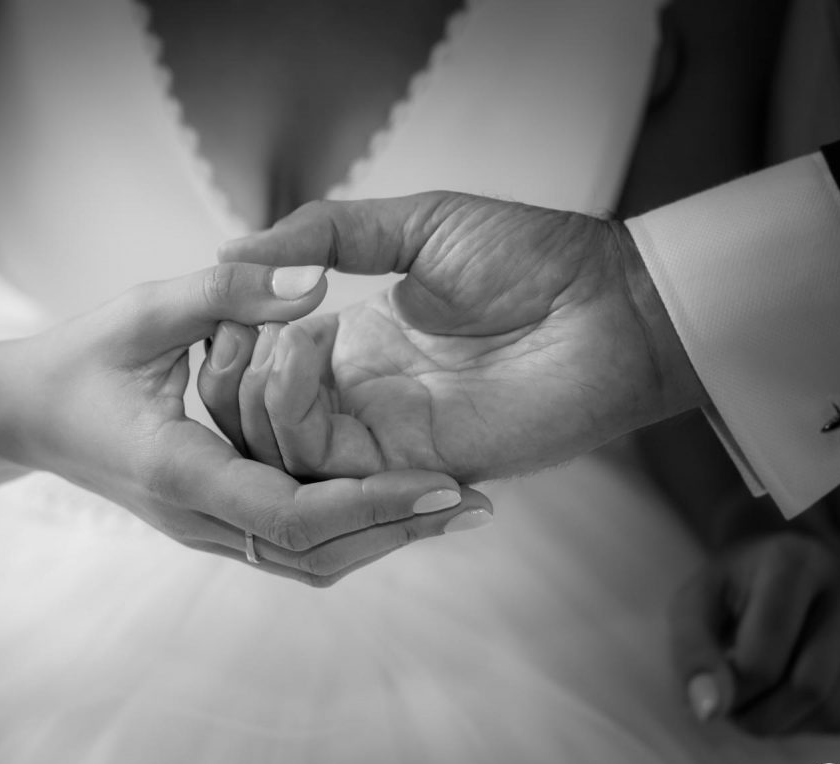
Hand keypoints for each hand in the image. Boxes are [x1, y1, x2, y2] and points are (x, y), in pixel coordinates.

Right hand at [0, 262, 490, 585]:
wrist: (20, 417)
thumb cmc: (77, 359)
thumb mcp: (144, 309)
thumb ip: (227, 290)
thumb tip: (311, 285)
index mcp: (181, 472)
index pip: (293, 515)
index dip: (375, 505)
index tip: (446, 485)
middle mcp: (198, 519)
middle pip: (316, 555)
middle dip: (398, 533)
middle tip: (473, 504)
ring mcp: (205, 531)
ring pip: (308, 561)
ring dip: (380, 538)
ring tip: (449, 506)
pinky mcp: (212, 525)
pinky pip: (290, 546)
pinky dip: (346, 530)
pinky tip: (392, 500)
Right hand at [211, 193, 706, 481]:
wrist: (613, 299)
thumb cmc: (534, 258)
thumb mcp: (412, 225)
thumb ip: (324, 233)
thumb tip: (229, 250)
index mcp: (353, 354)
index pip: (254, 375)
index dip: (227, 338)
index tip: (228, 289)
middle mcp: (357, 404)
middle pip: (248, 427)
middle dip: (226, 370)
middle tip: (248, 314)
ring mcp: (380, 438)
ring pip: (271, 453)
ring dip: (258, 384)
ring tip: (296, 324)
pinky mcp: (407, 462)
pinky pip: (319, 459)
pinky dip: (293, 403)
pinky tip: (317, 341)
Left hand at [670, 532, 839, 735]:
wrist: (779, 557)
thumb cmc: (731, 585)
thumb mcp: (694, 605)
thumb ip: (693, 654)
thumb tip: (709, 713)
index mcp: (792, 562)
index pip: (763, 659)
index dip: (731, 693)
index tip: (711, 694)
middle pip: (809, 688)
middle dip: (760, 715)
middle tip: (731, 708)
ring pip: (834, 709)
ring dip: (783, 725)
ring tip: (754, 703)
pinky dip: (809, 722)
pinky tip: (783, 699)